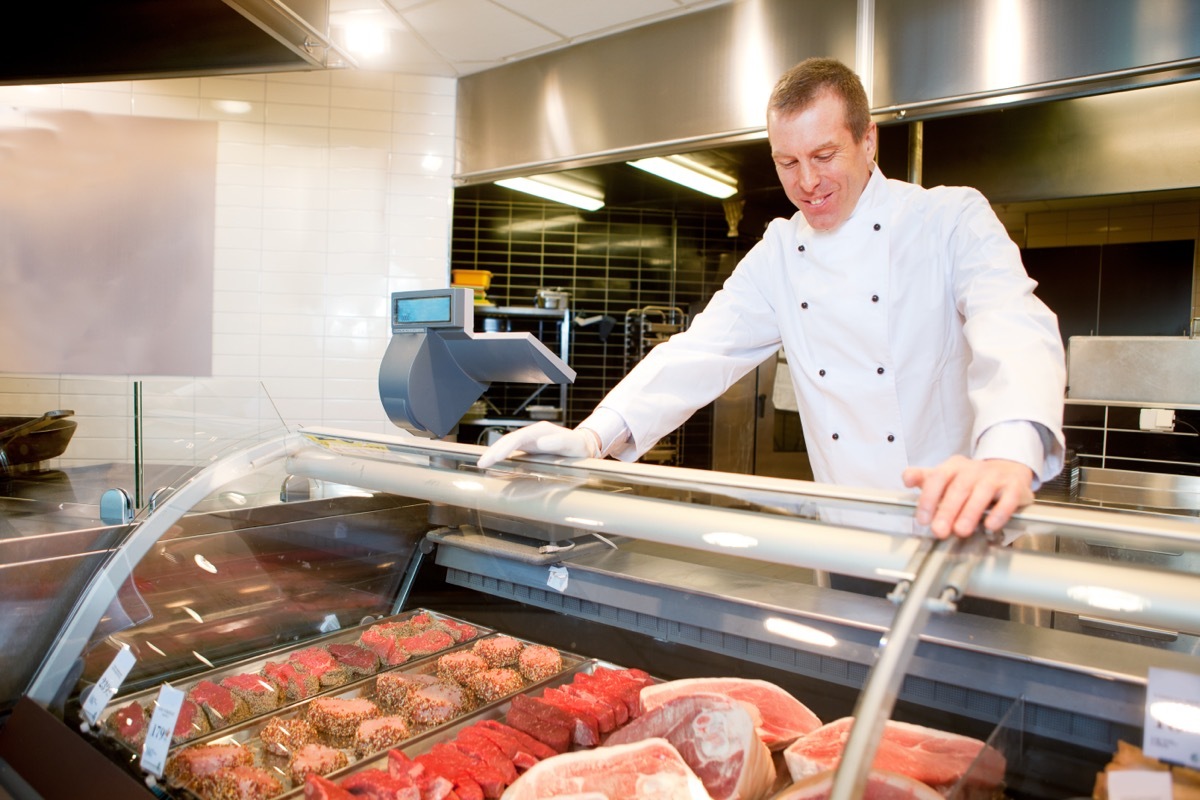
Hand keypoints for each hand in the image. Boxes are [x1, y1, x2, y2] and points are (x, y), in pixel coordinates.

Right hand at [476, 422, 598, 468]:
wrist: (584, 447)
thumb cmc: (579, 446)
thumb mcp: (573, 444)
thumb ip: (559, 442)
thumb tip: (541, 443)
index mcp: (541, 431)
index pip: (518, 437)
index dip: (506, 447)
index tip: (496, 456)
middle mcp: (533, 434)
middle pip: (508, 440)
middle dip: (494, 450)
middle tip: (481, 462)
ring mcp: (530, 441)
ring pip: (507, 445)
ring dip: (494, 453)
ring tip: (481, 464)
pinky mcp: (529, 448)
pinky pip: (511, 451)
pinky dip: (501, 457)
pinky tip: (493, 464)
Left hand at [901, 456, 1033, 538]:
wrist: (1007, 469)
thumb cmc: (971, 479)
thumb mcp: (946, 476)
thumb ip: (924, 478)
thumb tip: (906, 478)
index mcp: (953, 467)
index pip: (937, 478)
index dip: (928, 498)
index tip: (922, 519)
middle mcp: (973, 470)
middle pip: (958, 488)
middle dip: (947, 510)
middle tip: (939, 530)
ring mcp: (994, 477)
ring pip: (981, 493)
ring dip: (970, 513)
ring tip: (961, 531)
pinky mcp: (1014, 487)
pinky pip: (1008, 499)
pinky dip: (999, 513)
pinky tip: (991, 525)